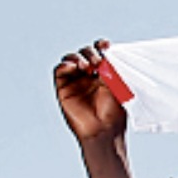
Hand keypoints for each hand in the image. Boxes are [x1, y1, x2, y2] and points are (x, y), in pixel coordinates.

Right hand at [54, 39, 137, 177]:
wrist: (104, 131)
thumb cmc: (114, 113)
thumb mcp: (118, 87)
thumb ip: (113, 68)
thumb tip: (108, 52)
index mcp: (104, 74)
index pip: (99, 53)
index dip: (101, 46)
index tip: (105, 46)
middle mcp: (88, 76)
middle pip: (85, 53)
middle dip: (91, 54)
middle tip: (98, 64)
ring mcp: (75, 81)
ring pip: (71, 58)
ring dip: (78, 57)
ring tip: (87, 67)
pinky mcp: (63, 88)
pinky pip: (60, 70)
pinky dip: (65, 64)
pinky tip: (74, 67)